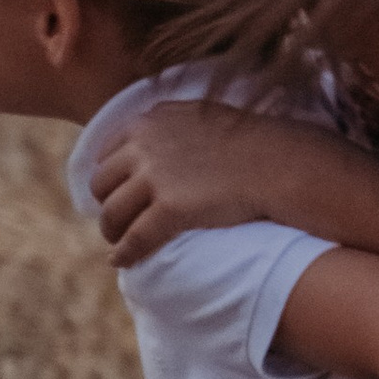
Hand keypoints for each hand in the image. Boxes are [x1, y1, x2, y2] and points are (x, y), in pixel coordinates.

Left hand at [90, 102, 285, 259]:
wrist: (275, 164)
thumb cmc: (247, 143)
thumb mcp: (198, 118)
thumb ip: (169, 128)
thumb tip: (155, 146)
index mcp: (148, 121)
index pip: (108, 153)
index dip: (111, 178)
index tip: (117, 193)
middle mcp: (144, 145)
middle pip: (102, 183)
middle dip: (107, 204)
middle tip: (118, 221)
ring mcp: (154, 177)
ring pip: (112, 212)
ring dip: (112, 231)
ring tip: (119, 243)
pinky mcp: (169, 209)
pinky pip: (134, 237)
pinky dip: (124, 252)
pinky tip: (121, 261)